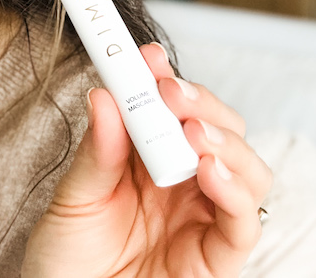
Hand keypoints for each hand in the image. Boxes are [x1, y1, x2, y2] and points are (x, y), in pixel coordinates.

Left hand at [22, 43, 271, 276]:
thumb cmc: (67, 257)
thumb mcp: (74, 197)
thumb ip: (96, 152)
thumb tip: (103, 95)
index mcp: (148, 161)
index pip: (172, 111)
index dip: (165, 80)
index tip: (147, 57)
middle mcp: (183, 185)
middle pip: (218, 130)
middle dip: (200, 103)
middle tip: (169, 91)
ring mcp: (203, 218)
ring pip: (247, 169)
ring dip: (225, 142)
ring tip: (193, 131)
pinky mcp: (216, 258)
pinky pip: (244, 222)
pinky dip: (235, 192)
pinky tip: (209, 170)